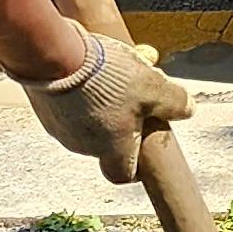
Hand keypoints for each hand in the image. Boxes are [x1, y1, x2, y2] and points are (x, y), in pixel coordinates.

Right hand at [23, 30, 193, 182]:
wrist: (53, 57)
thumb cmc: (105, 78)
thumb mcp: (153, 87)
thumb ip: (174, 103)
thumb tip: (188, 110)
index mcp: (111, 149)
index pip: (122, 174)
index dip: (136, 166)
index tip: (144, 145)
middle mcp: (82, 145)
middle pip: (108, 141)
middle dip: (123, 119)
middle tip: (135, 91)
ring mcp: (59, 127)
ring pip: (88, 121)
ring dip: (102, 102)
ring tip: (112, 71)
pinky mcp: (44, 107)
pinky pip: (67, 104)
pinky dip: (80, 91)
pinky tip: (88, 66)